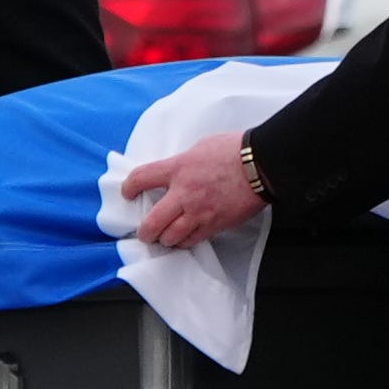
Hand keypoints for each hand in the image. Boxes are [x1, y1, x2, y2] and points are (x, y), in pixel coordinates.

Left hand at [113, 131, 267, 253]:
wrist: (260, 165)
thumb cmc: (234, 151)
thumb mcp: (200, 147)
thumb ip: (184, 162)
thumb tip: (177, 171)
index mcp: (178, 168)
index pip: (141, 178)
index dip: (129, 187)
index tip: (128, 192)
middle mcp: (184, 193)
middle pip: (152, 222)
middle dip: (145, 231)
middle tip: (145, 232)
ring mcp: (199, 212)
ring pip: (171, 237)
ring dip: (165, 239)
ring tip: (165, 237)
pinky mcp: (215, 224)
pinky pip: (193, 240)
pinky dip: (185, 241)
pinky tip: (185, 238)